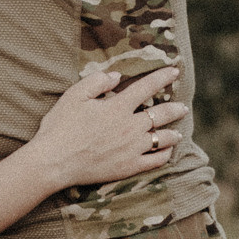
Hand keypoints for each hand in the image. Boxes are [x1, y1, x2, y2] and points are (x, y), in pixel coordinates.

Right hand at [27, 65, 185, 191]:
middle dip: (175, 108)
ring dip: (173, 133)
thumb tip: (116, 76)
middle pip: (161, 114)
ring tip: (178, 132)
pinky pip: (156, 160)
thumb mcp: (74, 96)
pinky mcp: (129, 167)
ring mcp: (132, 148)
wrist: (54, 161)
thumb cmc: (60, 127)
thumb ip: (97, 82)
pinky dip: (164, 154)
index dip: (163, 77)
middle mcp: (130, 127)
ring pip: (163, 138)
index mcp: (117, 107)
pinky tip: (166, 151)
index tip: (175, 71)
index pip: (147, 87)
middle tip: (183, 107)